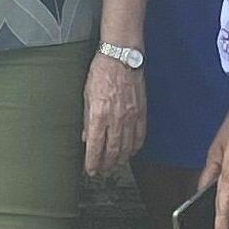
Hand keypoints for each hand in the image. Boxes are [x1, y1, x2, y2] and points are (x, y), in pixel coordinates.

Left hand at [82, 52, 146, 177]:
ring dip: (120, 159)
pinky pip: (140, 135)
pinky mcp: (141, 112)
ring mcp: (131, 116)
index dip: (93, 162)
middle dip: (106, 165)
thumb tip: (87, 137)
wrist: (122, 57)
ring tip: (115, 165)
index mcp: (99, 115)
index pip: (96, 147)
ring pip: (127, 146)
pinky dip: (135, 147)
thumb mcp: (87, 95)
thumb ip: (87, 119)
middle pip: (112, 151)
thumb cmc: (102, 71)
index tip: (90, 170)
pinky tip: (131, 151)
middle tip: (102, 172)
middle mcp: (116, 119)